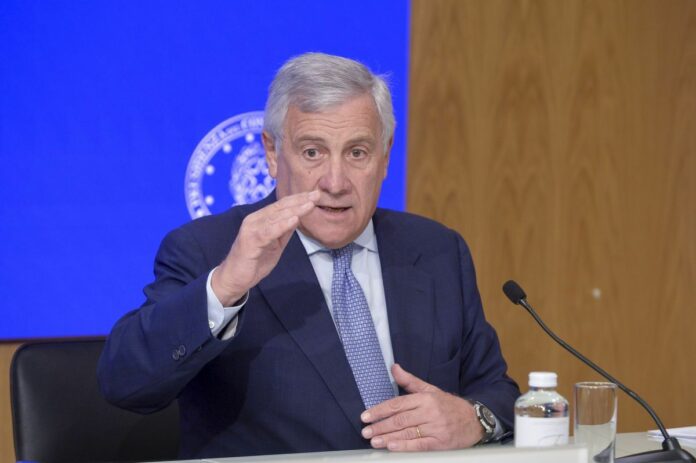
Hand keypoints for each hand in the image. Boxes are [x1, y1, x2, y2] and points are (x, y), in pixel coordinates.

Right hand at [211, 190, 319, 305]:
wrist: (234, 279)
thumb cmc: (255, 261)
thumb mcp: (275, 244)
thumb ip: (284, 231)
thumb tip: (298, 217)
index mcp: (260, 219)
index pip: (282, 205)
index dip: (299, 199)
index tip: (316, 195)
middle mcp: (254, 220)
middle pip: (280, 207)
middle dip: (300, 200)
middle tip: (317, 194)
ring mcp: (251, 229)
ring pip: (275, 216)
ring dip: (294, 210)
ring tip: (310, 204)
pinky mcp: (249, 241)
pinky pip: (268, 231)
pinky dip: (282, 225)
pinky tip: (294, 220)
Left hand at [360, 363, 483, 450]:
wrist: (474, 420)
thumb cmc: (448, 405)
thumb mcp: (430, 390)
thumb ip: (409, 381)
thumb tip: (394, 367)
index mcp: (425, 398)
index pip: (397, 404)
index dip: (380, 410)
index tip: (366, 416)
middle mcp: (429, 412)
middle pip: (400, 420)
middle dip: (380, 426)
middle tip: (365, 431)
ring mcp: (435, 428)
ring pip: (407, 433)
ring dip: (388, 437)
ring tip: (374, 441)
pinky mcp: (441, 442)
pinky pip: (420, 445)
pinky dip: (405, 446)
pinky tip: (392, 447)